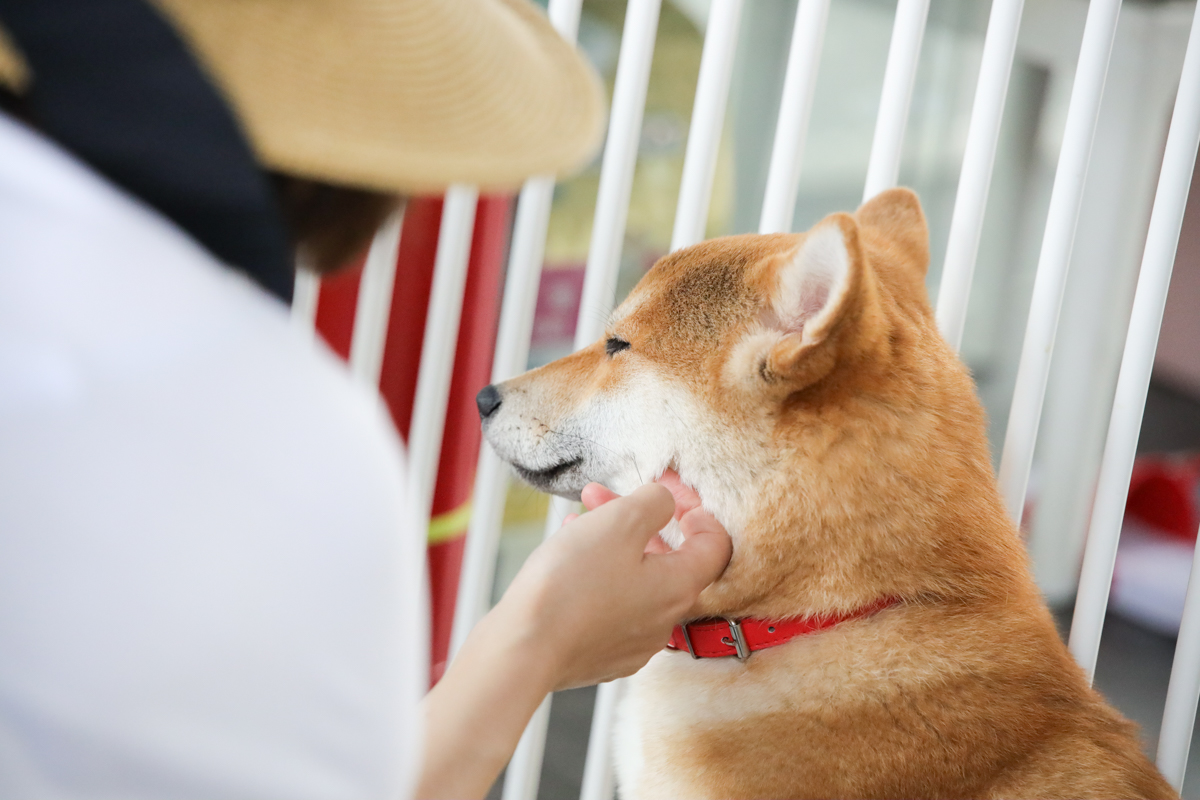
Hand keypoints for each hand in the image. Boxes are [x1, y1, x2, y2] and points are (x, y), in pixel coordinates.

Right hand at [418, 474, 730, 798]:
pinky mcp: (603, 655)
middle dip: (639, 519)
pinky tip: (568, 556)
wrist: (522, 649)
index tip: (669, 488)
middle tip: (608, 494)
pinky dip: (598, 573)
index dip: (696, 507)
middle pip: (668, 558)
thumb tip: (665, 502)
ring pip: (636, 579)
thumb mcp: (619, 521)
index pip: (715, 543)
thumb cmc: (571, 584)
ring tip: (577, 519)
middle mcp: (665, 620)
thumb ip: (654, 503)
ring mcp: (634, 642)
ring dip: (613, 542)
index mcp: (680, 587)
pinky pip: (612, 603)